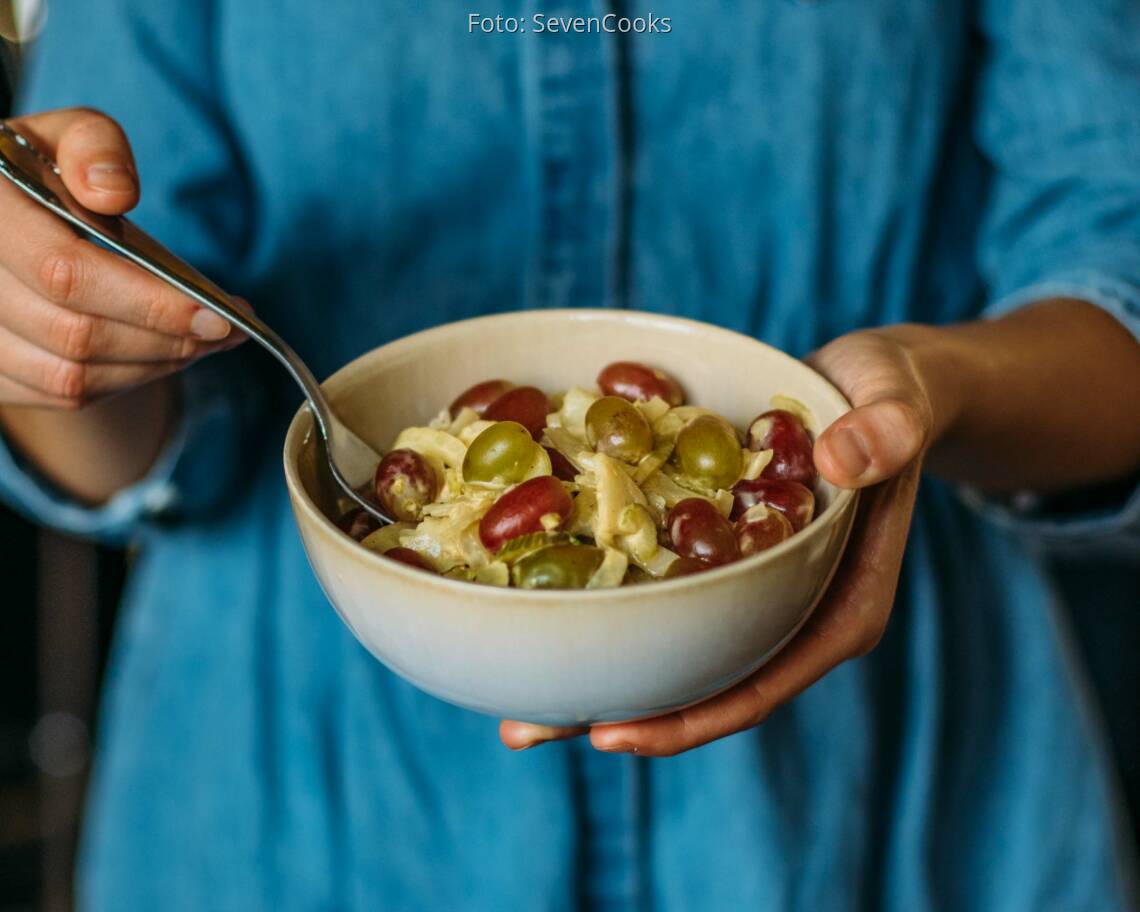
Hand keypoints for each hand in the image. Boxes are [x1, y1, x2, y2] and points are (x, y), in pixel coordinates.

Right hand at [0, 108, 241, 409]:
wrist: (10, 219)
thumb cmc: (46, 173)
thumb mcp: (67, 137)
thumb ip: (93, 146)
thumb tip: (113, 192)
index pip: (64, 272)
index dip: (148, 301)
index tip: (218, 313)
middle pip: (75, 335)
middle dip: (168, 338)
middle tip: (230, 327)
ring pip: (73, 377)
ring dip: (157, 364)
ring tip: (209, 338)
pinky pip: (67, 395)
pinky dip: (130, 379)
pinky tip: (169, 351)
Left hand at [500, 326, 945, 755]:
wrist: (869, 383)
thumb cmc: (893, 394)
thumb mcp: (897, 400)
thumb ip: (886, 431)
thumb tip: (842, 459)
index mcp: (840, 606)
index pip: (764, 682)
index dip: (689, 717)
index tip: (611, 734)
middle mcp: (788, 613)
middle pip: (702, 684)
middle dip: (617, 712)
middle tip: (523, 728)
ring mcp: (749, 589)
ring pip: (672, 650)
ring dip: (598, 673)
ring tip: (511, 699)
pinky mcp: (716, 557)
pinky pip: (659, 594)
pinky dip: (604, 605)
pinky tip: (539, 602)